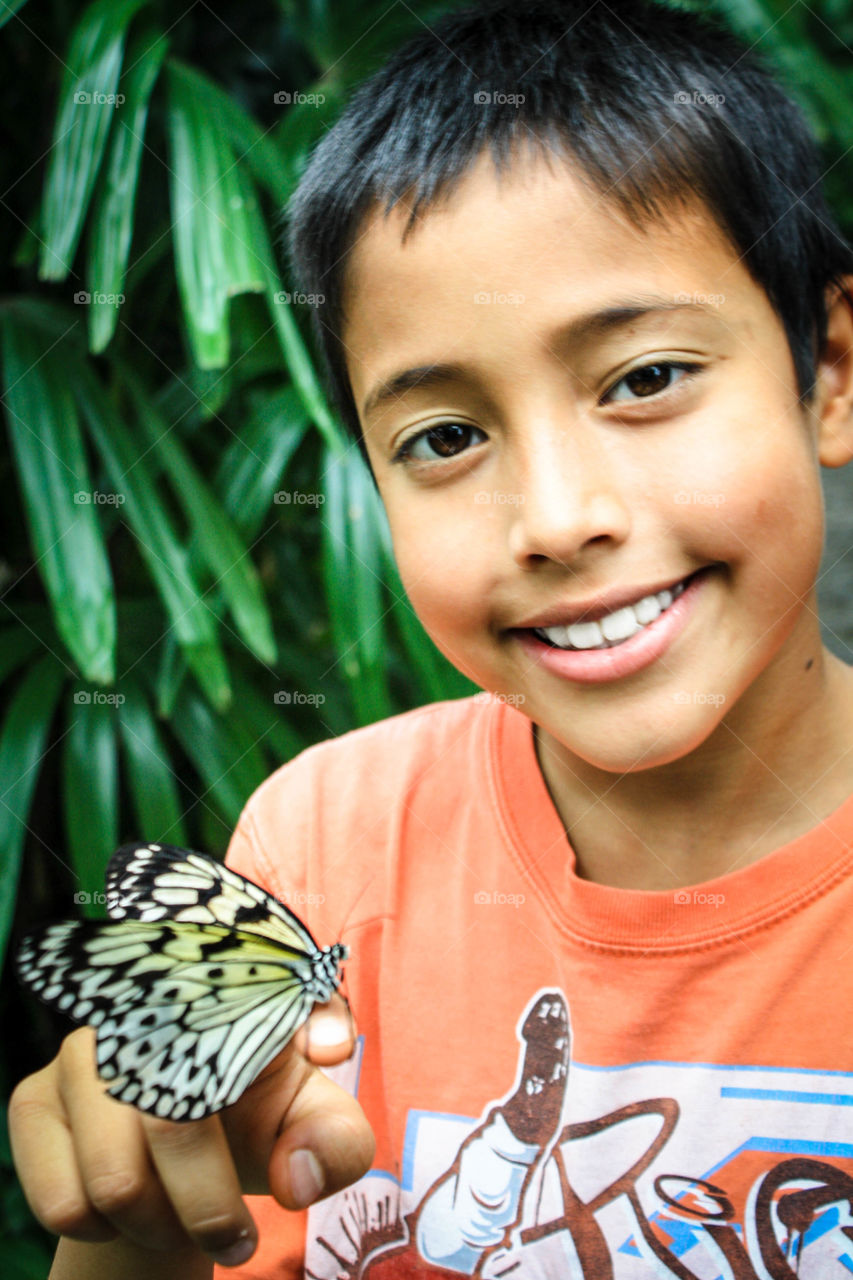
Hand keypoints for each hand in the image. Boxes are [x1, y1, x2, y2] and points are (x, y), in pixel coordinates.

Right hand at [8, 996, 373, 1267]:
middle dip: (210, 1210)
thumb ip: (336, 1141)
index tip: (295, 1156)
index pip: (236, 1036)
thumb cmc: (260, 1118)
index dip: (266, 1094)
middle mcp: (143, 1009)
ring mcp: (82, 1050)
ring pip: (114, 1182)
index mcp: (222, 996)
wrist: (183, 1144)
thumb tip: (299, 1178)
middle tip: (236, 1241)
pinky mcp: (35, 1098)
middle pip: (173, 1130)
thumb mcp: (316, 1123)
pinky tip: (126, 1204)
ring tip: (178, 1213)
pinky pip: (62, 1201)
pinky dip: (104, 1230)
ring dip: (156, 1225)